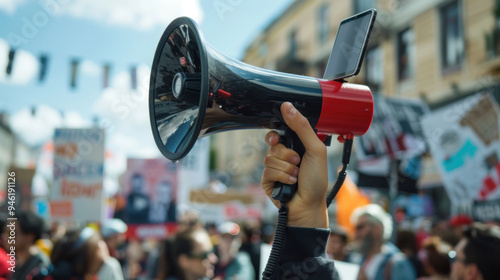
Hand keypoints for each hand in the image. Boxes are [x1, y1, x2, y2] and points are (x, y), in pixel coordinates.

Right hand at [261, 102, 327, 227]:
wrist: (309, 205)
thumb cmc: (316, 180)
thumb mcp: (315, 149)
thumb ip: (302, 127)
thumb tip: (287, 106)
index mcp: (296, 146)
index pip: (279, 132)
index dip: (276, 133)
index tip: (278, 137)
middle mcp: (284, 156)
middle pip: (274, 144)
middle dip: (286, 154)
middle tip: (297, 161)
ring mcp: (275, 168)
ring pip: (270, 158)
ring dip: (286, 168)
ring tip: (296, 176)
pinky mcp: (267, 180)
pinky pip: (267, 171)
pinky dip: (281, 177)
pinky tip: (290, 184)